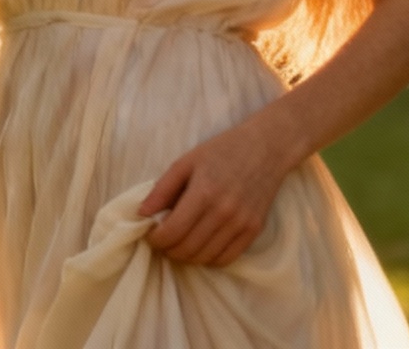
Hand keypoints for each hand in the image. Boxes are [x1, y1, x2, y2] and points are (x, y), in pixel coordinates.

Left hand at [137, 118, 296, 266]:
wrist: (266, 148)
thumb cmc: (222, 151)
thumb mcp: (187, 162)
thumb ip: (162, 189)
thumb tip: (142, 214)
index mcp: (204, 193)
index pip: (172, 232)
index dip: (156, 239)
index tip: (151, 234)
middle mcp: (224, 213)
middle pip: (186, 249)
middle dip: (168, 249)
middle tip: (163, 240)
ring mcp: (241, 224)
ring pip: (205, 258)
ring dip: (187, 256)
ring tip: (180, 242)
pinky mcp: (254, 230)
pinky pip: (226, 259)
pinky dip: (209, 258)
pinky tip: (202, 246)